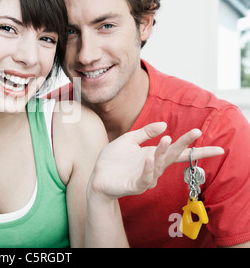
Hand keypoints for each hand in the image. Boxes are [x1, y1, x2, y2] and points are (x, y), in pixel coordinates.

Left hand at [89, 122, 224, 199]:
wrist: (98, 177)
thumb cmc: (113, 160)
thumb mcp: (129, 140)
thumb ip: (145, 132)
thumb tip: (165, 125)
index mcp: (153, 155)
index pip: (178, 150)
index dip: (194, 146)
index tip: (212, 141)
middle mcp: (154, 166)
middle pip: (173, 155)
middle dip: (185, 143)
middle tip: (196, 131)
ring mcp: (146, 177)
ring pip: (159, 165)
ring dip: (163, 152)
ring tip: (166, 139)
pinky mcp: (135, 185)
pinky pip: (145, 178)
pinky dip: (148, 168)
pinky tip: (149, 158)